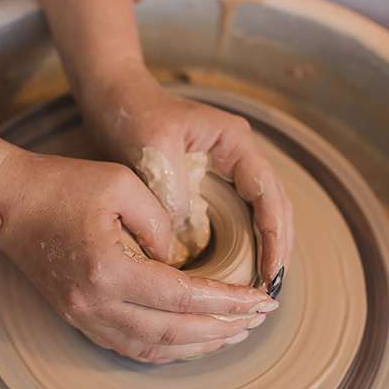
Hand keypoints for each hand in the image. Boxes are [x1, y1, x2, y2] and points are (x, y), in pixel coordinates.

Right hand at [0, 149, 277, 363]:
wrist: (8, 201)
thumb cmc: (62, 183)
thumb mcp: (122, 182)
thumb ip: (161, 220)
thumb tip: (181, 257)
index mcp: (108, 268)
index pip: (184, 297)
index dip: (229, 302)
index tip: (263, 298)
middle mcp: (94, 303)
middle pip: (173, 333)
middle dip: (223, 329)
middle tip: (259, 318)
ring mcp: (82, 316)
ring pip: (151, 348)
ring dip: (197, 346)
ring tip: (234, 332)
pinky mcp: (77, 316)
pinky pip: (127, 346)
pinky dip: (165, 349)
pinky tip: (190, 339)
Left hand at [80, 68, 293, 292]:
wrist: (111, 99)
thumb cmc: (132, 114)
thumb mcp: (152, 146)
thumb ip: (172, 187)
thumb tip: (184, 230)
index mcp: (235, 142)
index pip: (268, 194)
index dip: (275, 235)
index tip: (272, 271)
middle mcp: (238, 156)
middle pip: (274, 208)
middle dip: (277, 248)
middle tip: (271, 290)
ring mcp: (226, 170)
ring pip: (258, 216)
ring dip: (262, 250)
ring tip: (258, 289)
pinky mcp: (208, 185)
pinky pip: (234, 219)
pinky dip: (239, 246)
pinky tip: (230, 273)